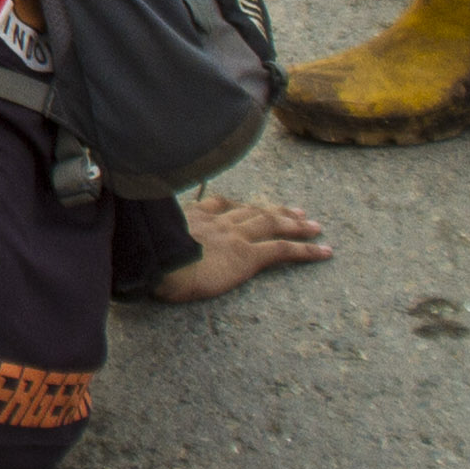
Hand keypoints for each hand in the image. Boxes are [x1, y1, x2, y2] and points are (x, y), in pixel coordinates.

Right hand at [147, 194, 330, 305]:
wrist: (157, 265)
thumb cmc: (145, 258)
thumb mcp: (146, 239)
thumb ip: (152, 236)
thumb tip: (145, 243)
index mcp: (191, 216)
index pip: (221, 204)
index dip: (241, 204)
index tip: (251, 205)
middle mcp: (216, 221)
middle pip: (252, 211)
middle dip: (275, 211)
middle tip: (297, 213)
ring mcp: (234, 236)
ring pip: (271, 224)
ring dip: (295, 224)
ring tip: (314, 226)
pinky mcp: (246, 255)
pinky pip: (282, 250)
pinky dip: (306, 250)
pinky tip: (325, 251)